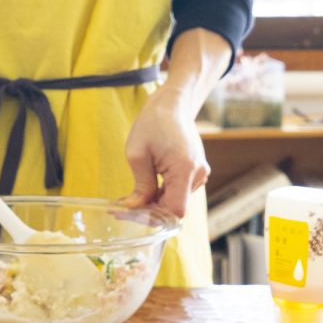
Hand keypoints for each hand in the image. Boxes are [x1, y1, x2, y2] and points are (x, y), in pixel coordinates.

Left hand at [121, 85, 210, 217]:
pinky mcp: (196, 171)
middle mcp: (198, 174)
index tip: (130, 213)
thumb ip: (140, 186)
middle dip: (149, 210)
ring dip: (155, 201)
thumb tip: (134, 209)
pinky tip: (148, 186)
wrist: (172, 105)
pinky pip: (180, 191)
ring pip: (176, 200)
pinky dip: (163, 193)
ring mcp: (200, 173)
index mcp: (185, 169)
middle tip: (122, 208)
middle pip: (174, 207)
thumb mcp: (137, 155)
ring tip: (132, 195)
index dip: (153, 217)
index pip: (174, 211)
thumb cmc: (153, 123)